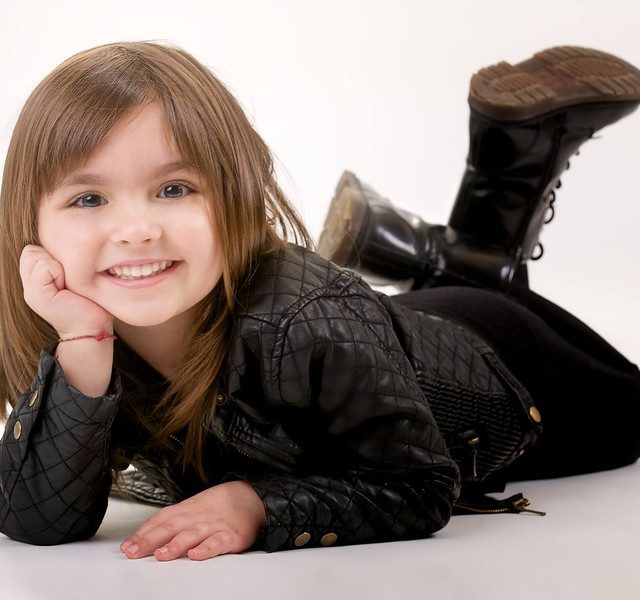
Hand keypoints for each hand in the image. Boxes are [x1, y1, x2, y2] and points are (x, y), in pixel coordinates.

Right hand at [19, 245, 113, 336]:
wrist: (92, 328)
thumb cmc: (90, 301)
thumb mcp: (75, 276)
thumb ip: (61, 262)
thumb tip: (63, 239)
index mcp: (36, 278)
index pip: (32, 249)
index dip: (53, 255)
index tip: (69, 274)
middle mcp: (28, 284)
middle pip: (31, 250)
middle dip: (53, 258)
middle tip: (68, 279)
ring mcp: (30, 291)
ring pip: (35, 255)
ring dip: (57, 265)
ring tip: (68, 284)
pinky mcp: (36, 296)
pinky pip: (44, 265)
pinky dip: (58, 272)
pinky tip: (66, 288)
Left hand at [120, 481, 267, 560]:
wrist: (253, 496)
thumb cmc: (221, 504)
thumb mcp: (195, 506)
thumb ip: (174, 520)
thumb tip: (146, 536)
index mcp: (188, 509)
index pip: (162, 519)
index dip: (143, 532)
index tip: (127, 546)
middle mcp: (199, 516)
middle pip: (172, 527)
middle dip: (151, 541)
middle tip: (133, 553)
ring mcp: (215, 526)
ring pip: (192, 535)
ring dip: (176, 545)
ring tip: (160, 555)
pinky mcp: (232, 536)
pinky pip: (218, 543)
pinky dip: (207, 549)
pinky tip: (197, 555)